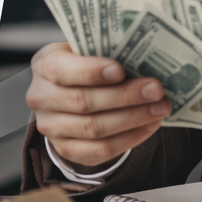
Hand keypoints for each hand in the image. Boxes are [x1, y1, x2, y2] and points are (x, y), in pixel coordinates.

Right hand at [26, 41, 169, 168]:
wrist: (65, 94)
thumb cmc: (80, 66)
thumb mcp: (82, 51)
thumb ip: (102, 52)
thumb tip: (141, 56)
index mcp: (44, 67)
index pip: (62, 71)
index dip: (92, 72)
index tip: (121, 70)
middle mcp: (42, 99)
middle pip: (83, 102)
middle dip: (124, 97)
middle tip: (155, 90)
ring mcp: (52, 128)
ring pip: (94, 129)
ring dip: (133, 119)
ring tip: (159, 108)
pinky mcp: (67, 150)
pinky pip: (101, 150)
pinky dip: (130, 138)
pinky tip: (149, 125)